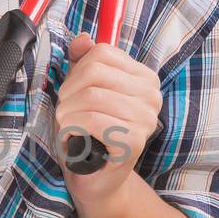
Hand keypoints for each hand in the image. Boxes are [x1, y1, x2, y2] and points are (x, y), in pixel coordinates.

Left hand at [54, 32, 162, 203]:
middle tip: (67, 112)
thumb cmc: (88, 133)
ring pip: (91, 96)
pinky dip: (72, 128)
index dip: (76, 71)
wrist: (96, 178)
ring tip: (70, 125)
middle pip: (94, 73)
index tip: (72, 92)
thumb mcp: (82, 91)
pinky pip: (93, 120)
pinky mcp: (133, 141)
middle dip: (69, 93)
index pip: (101, 53)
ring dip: (68, 112)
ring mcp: (145, 119)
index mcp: (143, 78)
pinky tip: (74, 138)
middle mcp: (151, 96)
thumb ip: (83, 62)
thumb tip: (82, 39)